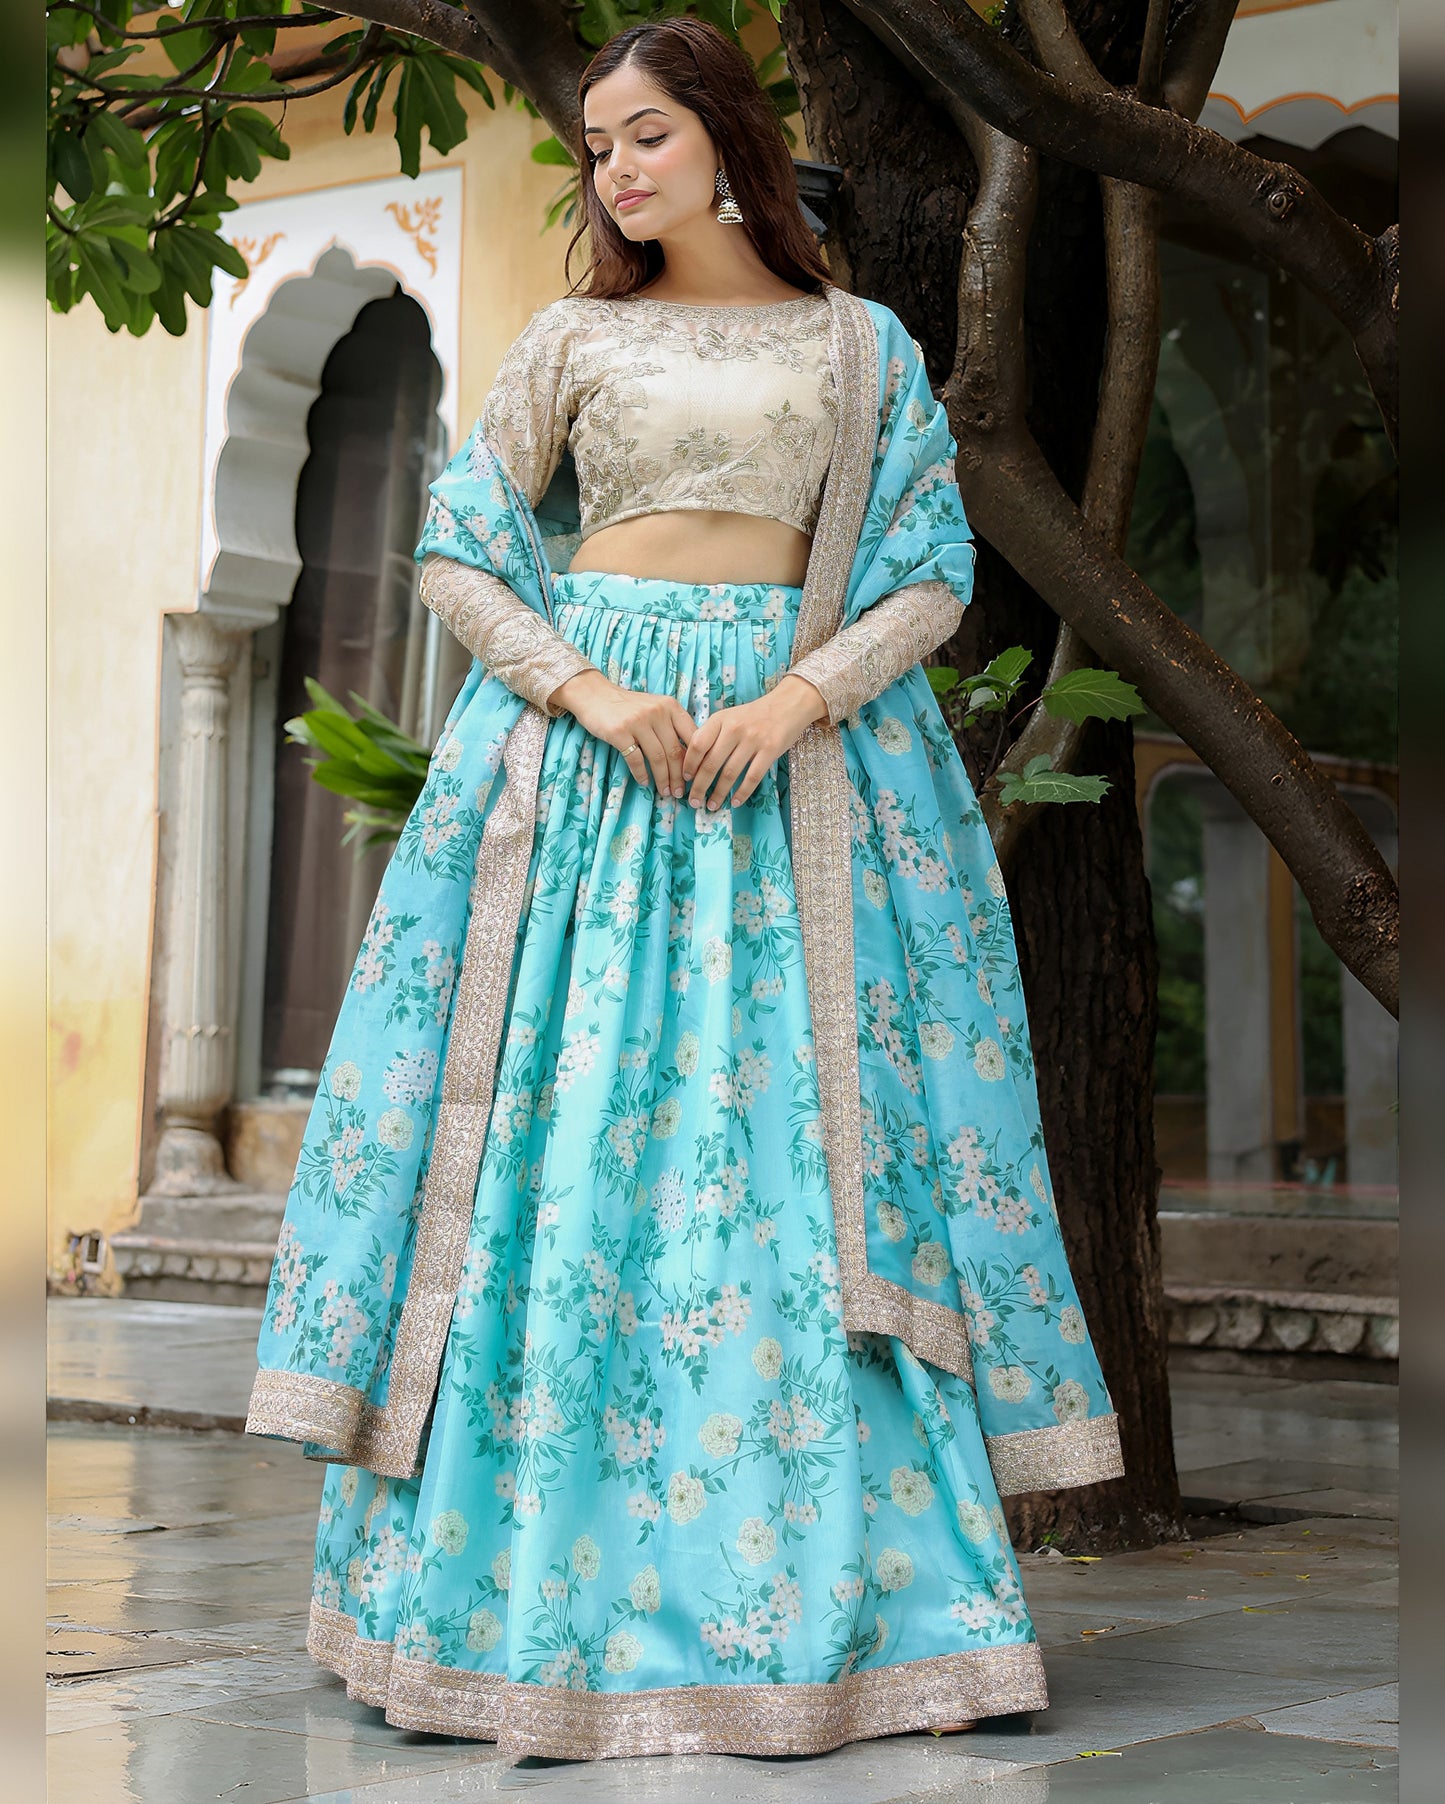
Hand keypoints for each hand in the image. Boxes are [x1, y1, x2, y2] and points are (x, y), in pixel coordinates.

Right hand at [551, 668, 697, 796]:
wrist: (595, 695)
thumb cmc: (629, 706)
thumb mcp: (655, 708)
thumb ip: (671, 727)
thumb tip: (689, 759)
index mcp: (670, 706)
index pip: (691, 737)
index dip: (695, 761)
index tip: (695, 777)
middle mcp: (657, 712)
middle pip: (674, 751)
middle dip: (679, 776)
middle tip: (680, 792)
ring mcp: (638, 721)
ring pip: (657, 758)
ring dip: (663, 779)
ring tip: (665, 792)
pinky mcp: (619, 732)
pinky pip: (635, 759)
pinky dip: (641, 774)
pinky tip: (644, 782)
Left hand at [683, 674, 827, 810]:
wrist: (787, 705)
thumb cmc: (753, 715)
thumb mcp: (728, 717)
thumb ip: (712, 735)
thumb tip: (692, 763)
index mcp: (720, 719)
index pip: (697, 745)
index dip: (689, 765)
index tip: (685, 779)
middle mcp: (734, 729)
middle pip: (711, 763)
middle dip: (700, 787)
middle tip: (693, 801)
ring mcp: (753, 740)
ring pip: (730, 773)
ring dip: (718, 793)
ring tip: (712, 806)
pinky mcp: (770, 750)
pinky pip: (752, 777)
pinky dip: (742, 792)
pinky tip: (735, 802)